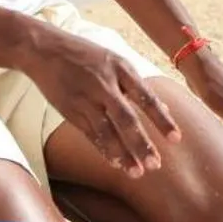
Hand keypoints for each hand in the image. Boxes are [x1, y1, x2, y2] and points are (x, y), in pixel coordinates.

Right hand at [21, 24, 179, 177]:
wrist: (45, 49)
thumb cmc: (87, 55)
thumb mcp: (116, 61)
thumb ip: (138, 86)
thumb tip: (165, 108)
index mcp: (121, 68)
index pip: (146, 98)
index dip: (162, 119)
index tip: (176, 139)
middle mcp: (104, 85)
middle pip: (126, 119)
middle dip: (141, 143)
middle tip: (155, 164)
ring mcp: (86, 99)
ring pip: (107, 131)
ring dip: (122, 154)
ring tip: (136, 172)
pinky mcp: (71, 110)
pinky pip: (90, 134)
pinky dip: (104, 149)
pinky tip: (116, 163)